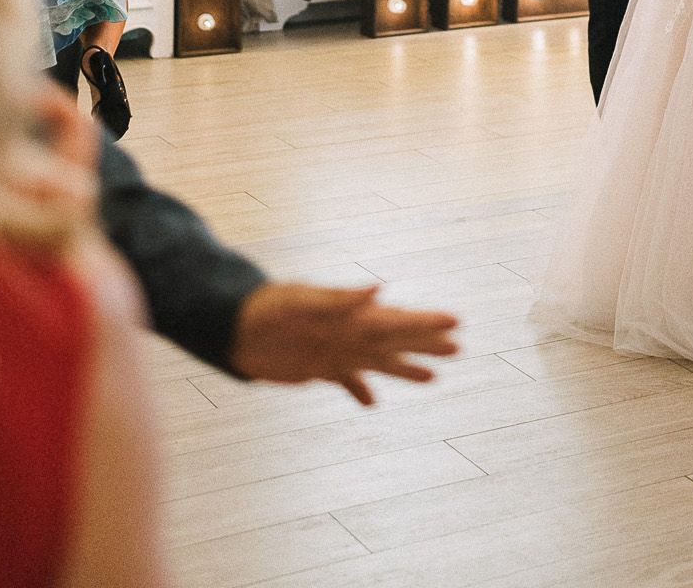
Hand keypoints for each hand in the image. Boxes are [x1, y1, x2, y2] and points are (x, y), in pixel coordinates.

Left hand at [229, 282, 459, 405]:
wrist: (232, 328)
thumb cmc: (267, 308)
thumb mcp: (302, 300)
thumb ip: (340, 297)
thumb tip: (378, 288)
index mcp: (351, 317)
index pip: (397, 319)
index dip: (426, 322)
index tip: (456, 321)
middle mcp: (349, 334)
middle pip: (396, 340)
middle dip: (426, 344)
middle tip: (459, 347)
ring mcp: (335, 352)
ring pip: (379, 362)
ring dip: (404, 369)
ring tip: (432, 378)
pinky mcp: (317, 369)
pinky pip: (346, 382)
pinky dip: (360, 392)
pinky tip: (371, 404)